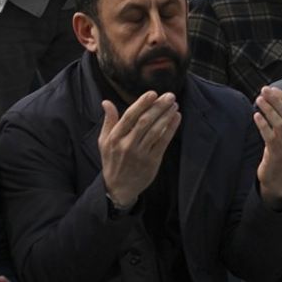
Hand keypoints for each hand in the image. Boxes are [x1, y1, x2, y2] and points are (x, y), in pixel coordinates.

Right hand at [100, 92, 180, 208]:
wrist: (118, 187)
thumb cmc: (112, 161)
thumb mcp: (104, 141)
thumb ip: (108, 121)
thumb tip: (106, 102)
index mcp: (114, 138)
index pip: (129, 116)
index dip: (142, 104)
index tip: (152, 93)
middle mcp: (127, 144)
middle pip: (145, 122)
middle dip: (158, 107)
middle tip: (170, 95)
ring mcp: (140, 153)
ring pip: (156, 130)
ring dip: (167, 116)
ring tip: (174, 105)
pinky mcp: (152, 161)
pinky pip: (163, 142)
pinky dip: (171, 128)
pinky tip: (177, 118)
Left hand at [253, 86, 281, 204]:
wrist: (278, 177)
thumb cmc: (281, 153)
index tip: (273, 88)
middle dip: (276, 100)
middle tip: (265, 90)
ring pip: (280, 123)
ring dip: (269, 109)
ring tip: (259, 99)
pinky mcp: (276, 152)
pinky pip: (270, 136)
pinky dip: (263, 124)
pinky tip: (256, 116)